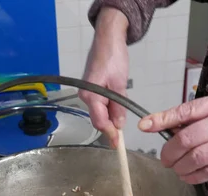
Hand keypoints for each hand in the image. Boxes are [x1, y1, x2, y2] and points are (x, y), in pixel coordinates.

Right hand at [79, 8, 129, 147]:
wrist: (107, 39)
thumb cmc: (113, 57)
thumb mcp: (120, 84)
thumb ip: (119, 106)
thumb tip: (119, 125)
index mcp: (91, 96)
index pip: (100, 122)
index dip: (110, 134)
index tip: (117, 145)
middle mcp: (85, 96)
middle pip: (99, 119)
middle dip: (111, 126)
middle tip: (123, 133)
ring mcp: (86, 93)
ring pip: (99, 113)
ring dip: (110, 117)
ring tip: (122, 113)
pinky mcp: (90, 90)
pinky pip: (99, 105)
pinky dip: (108, 109)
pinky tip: (116, 106)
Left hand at [138, 88, 207, 183]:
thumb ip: (202, 118)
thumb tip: (166, 127)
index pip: (186, 110)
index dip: (162, 119)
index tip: (145, 126)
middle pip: (187, 138)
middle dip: (170, 152)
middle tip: (165, 159)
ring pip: (196, 157)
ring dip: (181, 167)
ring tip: (177, 169)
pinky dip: (194, 176)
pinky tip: (189, 176)